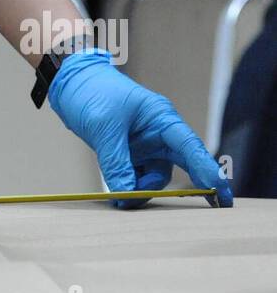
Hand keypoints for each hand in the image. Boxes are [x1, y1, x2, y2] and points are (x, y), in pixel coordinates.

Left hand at [48, 50, 233, 208]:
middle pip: (179, 166)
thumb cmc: (92, 93)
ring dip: (142, 190)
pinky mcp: (128, 153)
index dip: (208, 171)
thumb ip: (116, 162)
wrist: (70, 84)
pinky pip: (136, 177)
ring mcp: (144, 145)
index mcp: (162, 119)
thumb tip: (126, 194)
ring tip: (122, 199)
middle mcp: (159, 133)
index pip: (191, 148)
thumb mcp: (104, 128)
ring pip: (154, 177)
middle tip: (185, 208)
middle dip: (183, 188)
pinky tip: (119, 196)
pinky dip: (129, 188)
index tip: (221, 193)